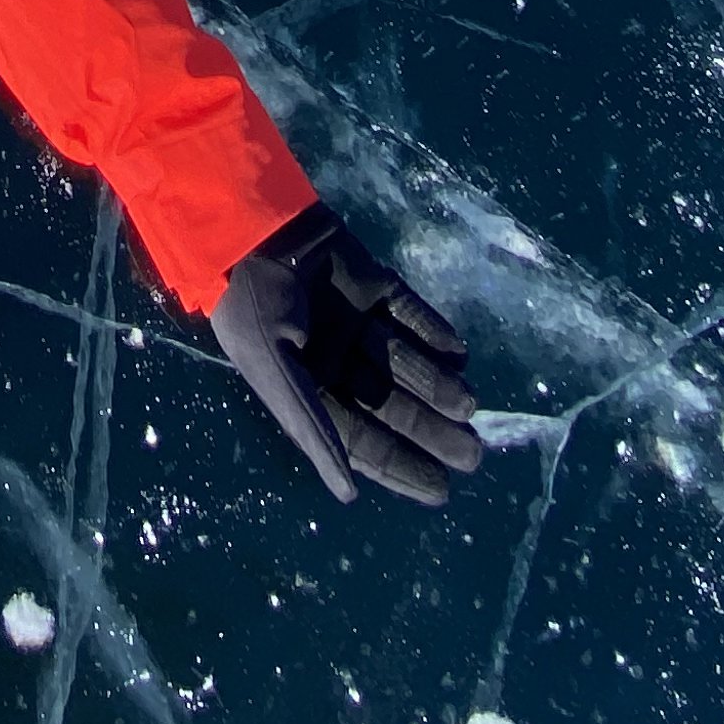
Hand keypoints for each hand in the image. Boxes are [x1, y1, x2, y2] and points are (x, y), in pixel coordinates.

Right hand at [211, 199, 481, 507]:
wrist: (251, 230)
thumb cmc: (254, 309)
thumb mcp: (277, 373)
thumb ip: (314, 428)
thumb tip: (348, 493)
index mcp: (310, 391)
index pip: (362, 438)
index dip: (400, 464)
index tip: (440, 489)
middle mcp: (337, 362)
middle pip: (392, 404)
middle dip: (431, 429)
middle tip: (473, 453)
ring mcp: (357, 322)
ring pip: (406, 362)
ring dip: (438, 384)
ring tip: (468, 404)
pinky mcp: (373, 285)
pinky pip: (410, 313)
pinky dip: (433, 331)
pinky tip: (458, 353)